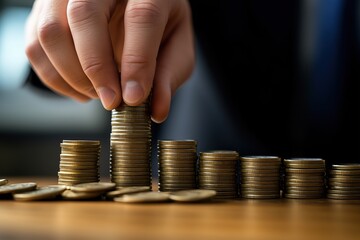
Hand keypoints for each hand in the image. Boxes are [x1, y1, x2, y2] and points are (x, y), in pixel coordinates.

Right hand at [25, 0, 194, 122]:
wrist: (134, 3)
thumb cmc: (157, 23)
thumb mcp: (176, 45)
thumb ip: (168, 75)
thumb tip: (157, 110)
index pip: (141, 17)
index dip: (137, 61)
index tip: (134, 97)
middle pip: (84, 15)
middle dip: (95, 68)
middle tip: (111, 101)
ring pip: (52, 31)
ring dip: (72, 75)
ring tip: (97, 93)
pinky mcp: (45, 10)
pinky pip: (36, 45)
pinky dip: (54, 77)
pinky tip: (80, 88)